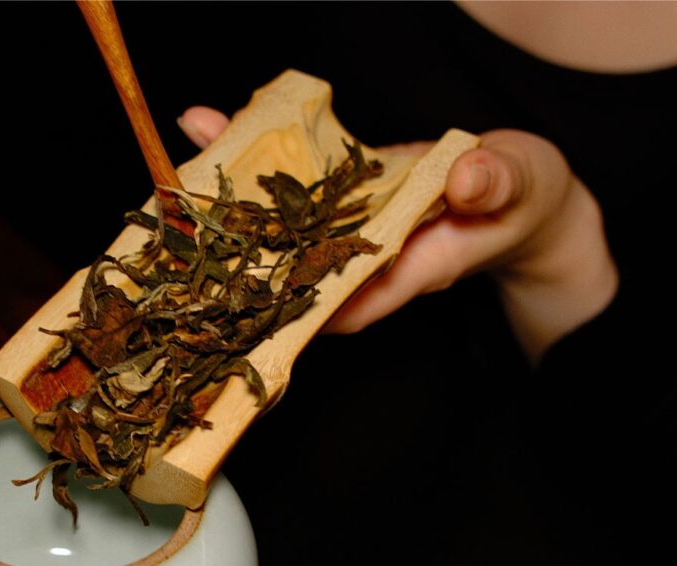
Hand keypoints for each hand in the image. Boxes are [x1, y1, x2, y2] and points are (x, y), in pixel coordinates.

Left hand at [178, 108, 618, 362]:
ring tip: (174, 173)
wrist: (514, 189)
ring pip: (273, 226)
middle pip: (283, 268)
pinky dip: (249, 162)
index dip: (280, 297)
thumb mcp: (519, 184)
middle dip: (229, 254)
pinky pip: (284, 185)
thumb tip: (469, 176)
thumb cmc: (522, 195)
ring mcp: (341, 231)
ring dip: (225, 201)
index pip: (333, 301)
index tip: (232, 288)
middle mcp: (357, 261)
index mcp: (398, 273)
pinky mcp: (333, 199)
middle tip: (175, 231)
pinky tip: (208, 131)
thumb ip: (497, 184)